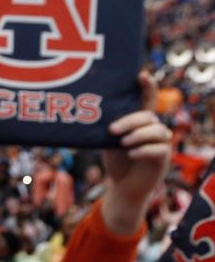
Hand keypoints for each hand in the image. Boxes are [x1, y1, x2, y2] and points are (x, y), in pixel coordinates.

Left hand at [103, 72, 171, 206]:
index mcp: (140, 122)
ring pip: (157, 131)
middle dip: (130, 121)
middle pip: (149, 117)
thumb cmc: (116, 161)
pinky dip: (143, 150)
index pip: (147, 100)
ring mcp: (161, 143)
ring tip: (123, 143)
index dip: (148, 87)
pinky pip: (159, 149)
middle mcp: (153, 129)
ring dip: (138, 135)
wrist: (122, 186)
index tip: (142, 75)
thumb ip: (111, 129)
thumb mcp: (109, 143)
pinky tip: (131, 154)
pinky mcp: (163, 159)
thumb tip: (97, 117)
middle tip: (112, 130)